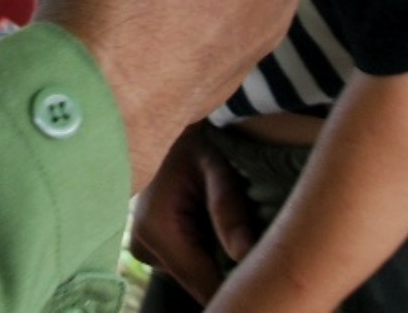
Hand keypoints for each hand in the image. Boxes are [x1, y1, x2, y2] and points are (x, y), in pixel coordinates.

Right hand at [132, 124, 261, 303]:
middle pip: (199, 281)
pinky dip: (205, 253)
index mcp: (157, 228)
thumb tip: (246, 255)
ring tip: (235, 229)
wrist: (161, 123)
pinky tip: (215, 229)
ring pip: (193, 274)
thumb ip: (228, 208)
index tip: (265, 275)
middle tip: (257, 247)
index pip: (203, 282)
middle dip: (229, 270)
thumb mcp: (215, 164)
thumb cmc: (193, 138)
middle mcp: (143, 246)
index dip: (236, 284)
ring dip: (216, 261)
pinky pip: (186, 263)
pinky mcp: (148, 247)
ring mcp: (142, 249)